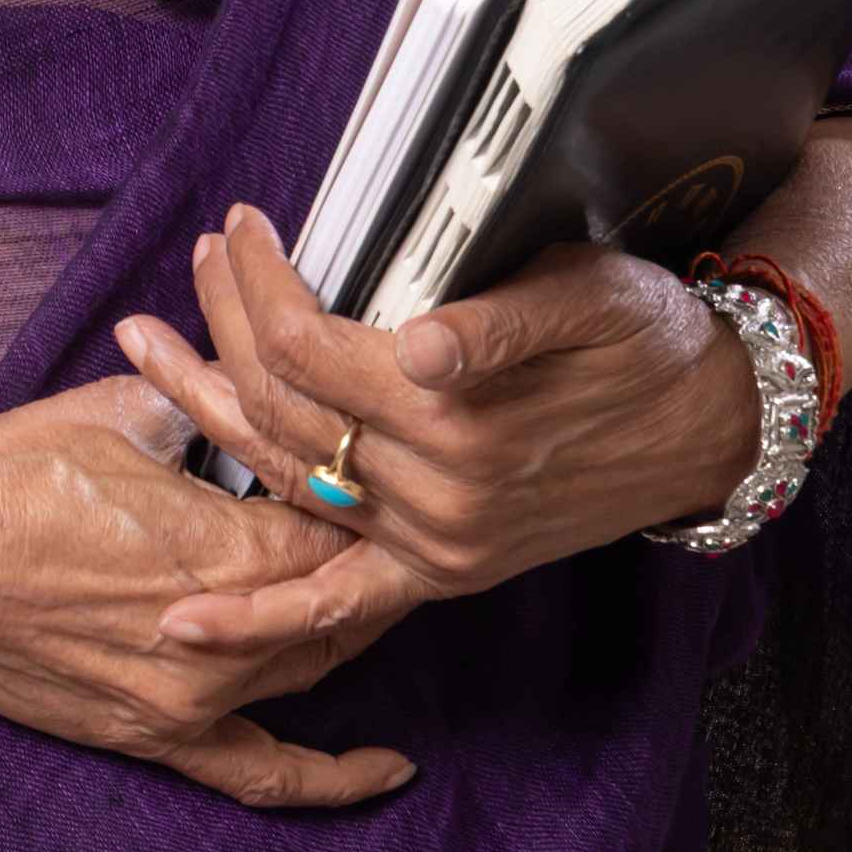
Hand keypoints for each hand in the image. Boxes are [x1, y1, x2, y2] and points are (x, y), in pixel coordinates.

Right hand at [0, 372, 422, 811]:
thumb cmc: (8, 473)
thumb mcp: (129, 413)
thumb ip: (213, 407)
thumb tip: (261, 388)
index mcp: (224, 556)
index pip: (341, 536)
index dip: (365, 499)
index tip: (380, 469)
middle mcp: (220, 643)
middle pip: (341, 609)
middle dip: (369, 564)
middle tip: (391, 522)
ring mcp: (185, 703)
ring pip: (310, 671)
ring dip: (344, 631)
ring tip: (377, 592)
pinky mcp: (148, 738)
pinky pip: (259, 774)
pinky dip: (330, 777)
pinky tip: (388, 767)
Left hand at [109, 204, 759, 660]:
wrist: (709, 423)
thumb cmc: (645, 339)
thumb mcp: (585, 297)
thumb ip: (497, 321)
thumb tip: (423, 344)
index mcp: (461, 417)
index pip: (311, 345)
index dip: (262, 281)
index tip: (242, 226)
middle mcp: (439, 495)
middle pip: (285, 404)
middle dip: (227, 323)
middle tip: (200, 259)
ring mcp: (434, 544)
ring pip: (286, 478)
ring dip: (204, 414)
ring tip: (143, 348)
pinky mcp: (439, 572)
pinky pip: (336, 604)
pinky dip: (262, 620)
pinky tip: (188, 625)